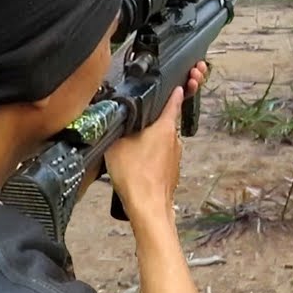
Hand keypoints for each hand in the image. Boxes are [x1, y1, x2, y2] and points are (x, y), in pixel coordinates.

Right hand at [103, 60, 207, 222]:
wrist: (149, 206)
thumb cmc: (135, 175)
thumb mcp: (116, 143)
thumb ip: (118, 127)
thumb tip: (115, 118)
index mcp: (165, 127)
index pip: (173, 102)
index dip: (173, 93)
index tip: (177, 85)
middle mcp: (175, 140)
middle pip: (164, 124)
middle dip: (152, 123)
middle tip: (134, 128)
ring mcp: (175, 157)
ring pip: (162, 143)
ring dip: (150, 143)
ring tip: (131, 152)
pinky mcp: (172, 172)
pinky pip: (161, 159)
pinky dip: (151, 159)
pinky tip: (137, 167)